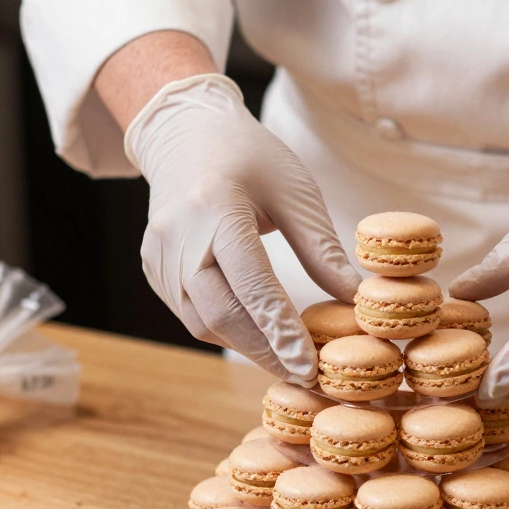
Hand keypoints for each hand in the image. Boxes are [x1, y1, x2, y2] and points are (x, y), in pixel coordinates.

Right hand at [126, 74, 361, 382]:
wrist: (183, 133)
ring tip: (284, 361)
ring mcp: (159, 257)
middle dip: (265, 350)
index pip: (250, 283)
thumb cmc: (248, 156)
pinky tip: (254, 337)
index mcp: (214, 208)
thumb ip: (321, 248)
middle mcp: (178, 237)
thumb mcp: (295, 191)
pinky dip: (224, 328)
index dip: (280, 329)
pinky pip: (188, 312)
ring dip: (245, 346)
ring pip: (200, 321)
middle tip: (304, 375)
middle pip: (221, 313)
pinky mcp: (153, 269)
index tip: (308, 366)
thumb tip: (355, 297)